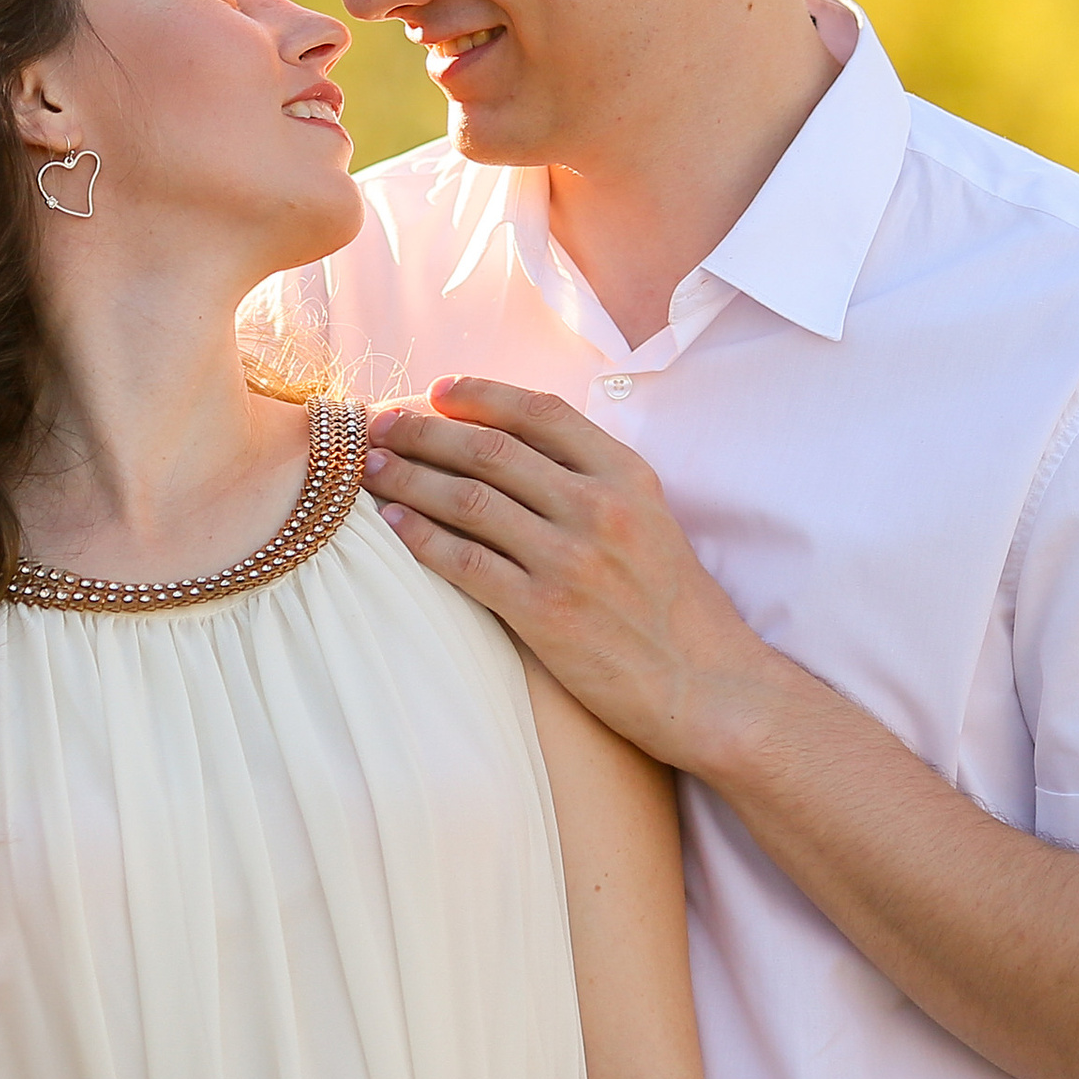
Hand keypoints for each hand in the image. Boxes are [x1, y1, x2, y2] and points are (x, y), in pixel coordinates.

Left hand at [361, 376, 789, 773]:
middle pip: (489, 449)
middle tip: (379, 425)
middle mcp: (599, 508)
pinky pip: (464, 562)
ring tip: (370, 468)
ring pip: (466, 499)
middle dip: (424, 430)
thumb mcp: (651, 519)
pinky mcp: (546, 614)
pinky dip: (419, 536)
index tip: (436, 389)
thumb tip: (511, 442)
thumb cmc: (673, 606)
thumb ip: (592, 478)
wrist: (709, 689)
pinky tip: (393, 523)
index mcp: (627, 476)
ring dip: (408, 477)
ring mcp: (571, 560)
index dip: (480, 393)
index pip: (540, 411)